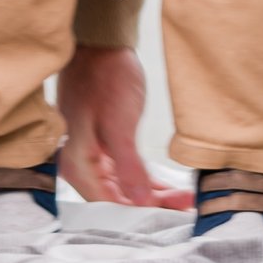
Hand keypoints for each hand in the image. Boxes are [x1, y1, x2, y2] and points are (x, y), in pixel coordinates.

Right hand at [57, 45, 190, 210]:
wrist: (102, 44)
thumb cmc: (105, 77)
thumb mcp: (118, 123)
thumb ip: (128, 167)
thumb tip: (140, 204)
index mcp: (77, 163)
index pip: (109, 205)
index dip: (140, 215)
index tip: (171, 218)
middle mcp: (80, 165)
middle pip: (116, 200)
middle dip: (151, 207)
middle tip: (185, 208)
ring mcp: (92, 156)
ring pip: (124, 189)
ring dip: (153, 196)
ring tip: (184, 200)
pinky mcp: (104, 147)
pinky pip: (126, 173)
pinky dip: (147, 182)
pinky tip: (168, 188)